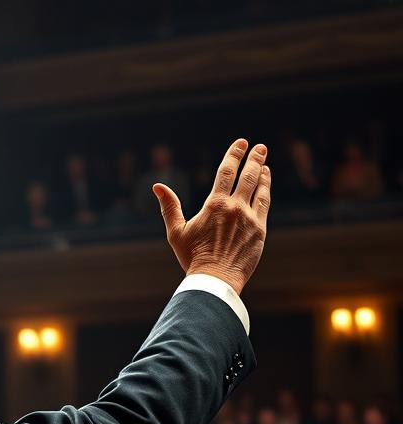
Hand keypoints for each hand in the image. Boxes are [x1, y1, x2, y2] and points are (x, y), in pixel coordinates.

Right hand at [154, 138, 271, 294]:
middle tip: (258, 147)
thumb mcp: (176, 232)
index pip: (226, 171)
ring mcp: (249, 218)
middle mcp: (234, 207)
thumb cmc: (192, 258)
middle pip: (247, 175)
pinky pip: (264, 204)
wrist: (214, 280)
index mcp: (214, 205)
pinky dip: (265, 190)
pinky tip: (265, 184)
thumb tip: (157, 186)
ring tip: (264, 163)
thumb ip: (169, 207)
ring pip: (259, 188)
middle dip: (254, 158)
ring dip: (262, 172)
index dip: (234, 154)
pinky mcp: (260, 230)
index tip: (241, 143)